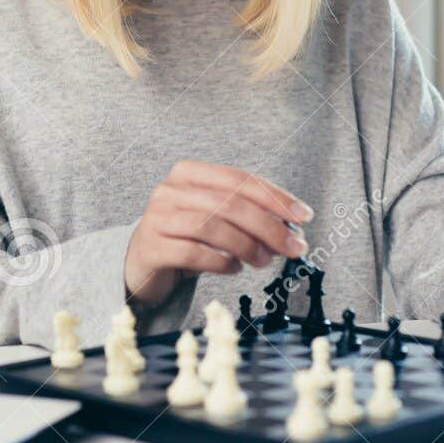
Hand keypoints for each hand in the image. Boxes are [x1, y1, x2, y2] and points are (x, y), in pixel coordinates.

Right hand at [124, 160, 312, 308]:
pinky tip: (233, 269)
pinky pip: (192, 253)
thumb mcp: (215, 218)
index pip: (239, 179)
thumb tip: (290, 229)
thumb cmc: (184, 236)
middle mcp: (169, 190)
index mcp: (188, 173)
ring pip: (212, 227)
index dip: (275, 197)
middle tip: (293, 246)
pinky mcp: (150, 247)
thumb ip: (247, 216)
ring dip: (247, 246)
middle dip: (268, 226)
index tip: (303, 215)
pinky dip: (220, 262)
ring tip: (262, 261)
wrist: (140, 262)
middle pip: (229, 203)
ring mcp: (156, 217)